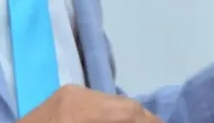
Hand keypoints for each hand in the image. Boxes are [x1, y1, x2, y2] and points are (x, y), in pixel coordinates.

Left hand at [21, 85, 161, 122]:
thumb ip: (117, 122)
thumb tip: (143, 121)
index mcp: (78, 108)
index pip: (130, 111)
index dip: (151, 122)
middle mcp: (75, 93)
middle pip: (125, 105)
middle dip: (144, 120)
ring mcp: (67, 94)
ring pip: (113, 103)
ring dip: (129, 118)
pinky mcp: (62, 99)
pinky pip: (97, 104)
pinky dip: (113, 116)